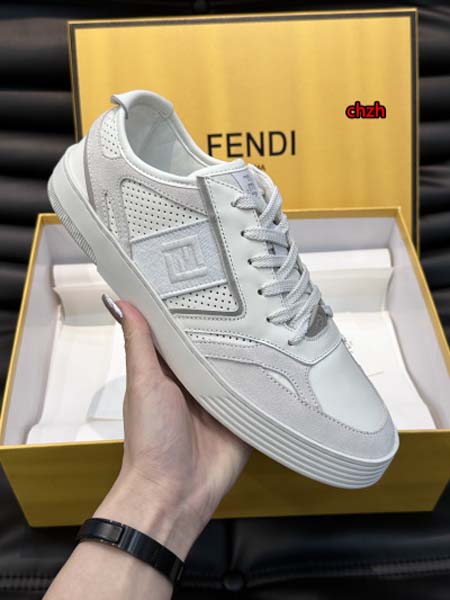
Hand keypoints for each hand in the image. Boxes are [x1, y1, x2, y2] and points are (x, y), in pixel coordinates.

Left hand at [98, 295, 250, 558]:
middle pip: (217, 345)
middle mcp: (199, 379)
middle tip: (255, 288)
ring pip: (242, 365)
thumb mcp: (143, 383)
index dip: (194, 305)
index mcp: (172, 369)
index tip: (210, 274)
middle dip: (232, 323)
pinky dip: (272, 377)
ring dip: (254, 348)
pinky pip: (261, 392)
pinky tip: (290, 353)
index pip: (185, 329)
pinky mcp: (246, 415)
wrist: (175, 492)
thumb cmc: (151, 437)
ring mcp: (224, 397)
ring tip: (276, 312)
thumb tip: (120, 300)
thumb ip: (140, 344)